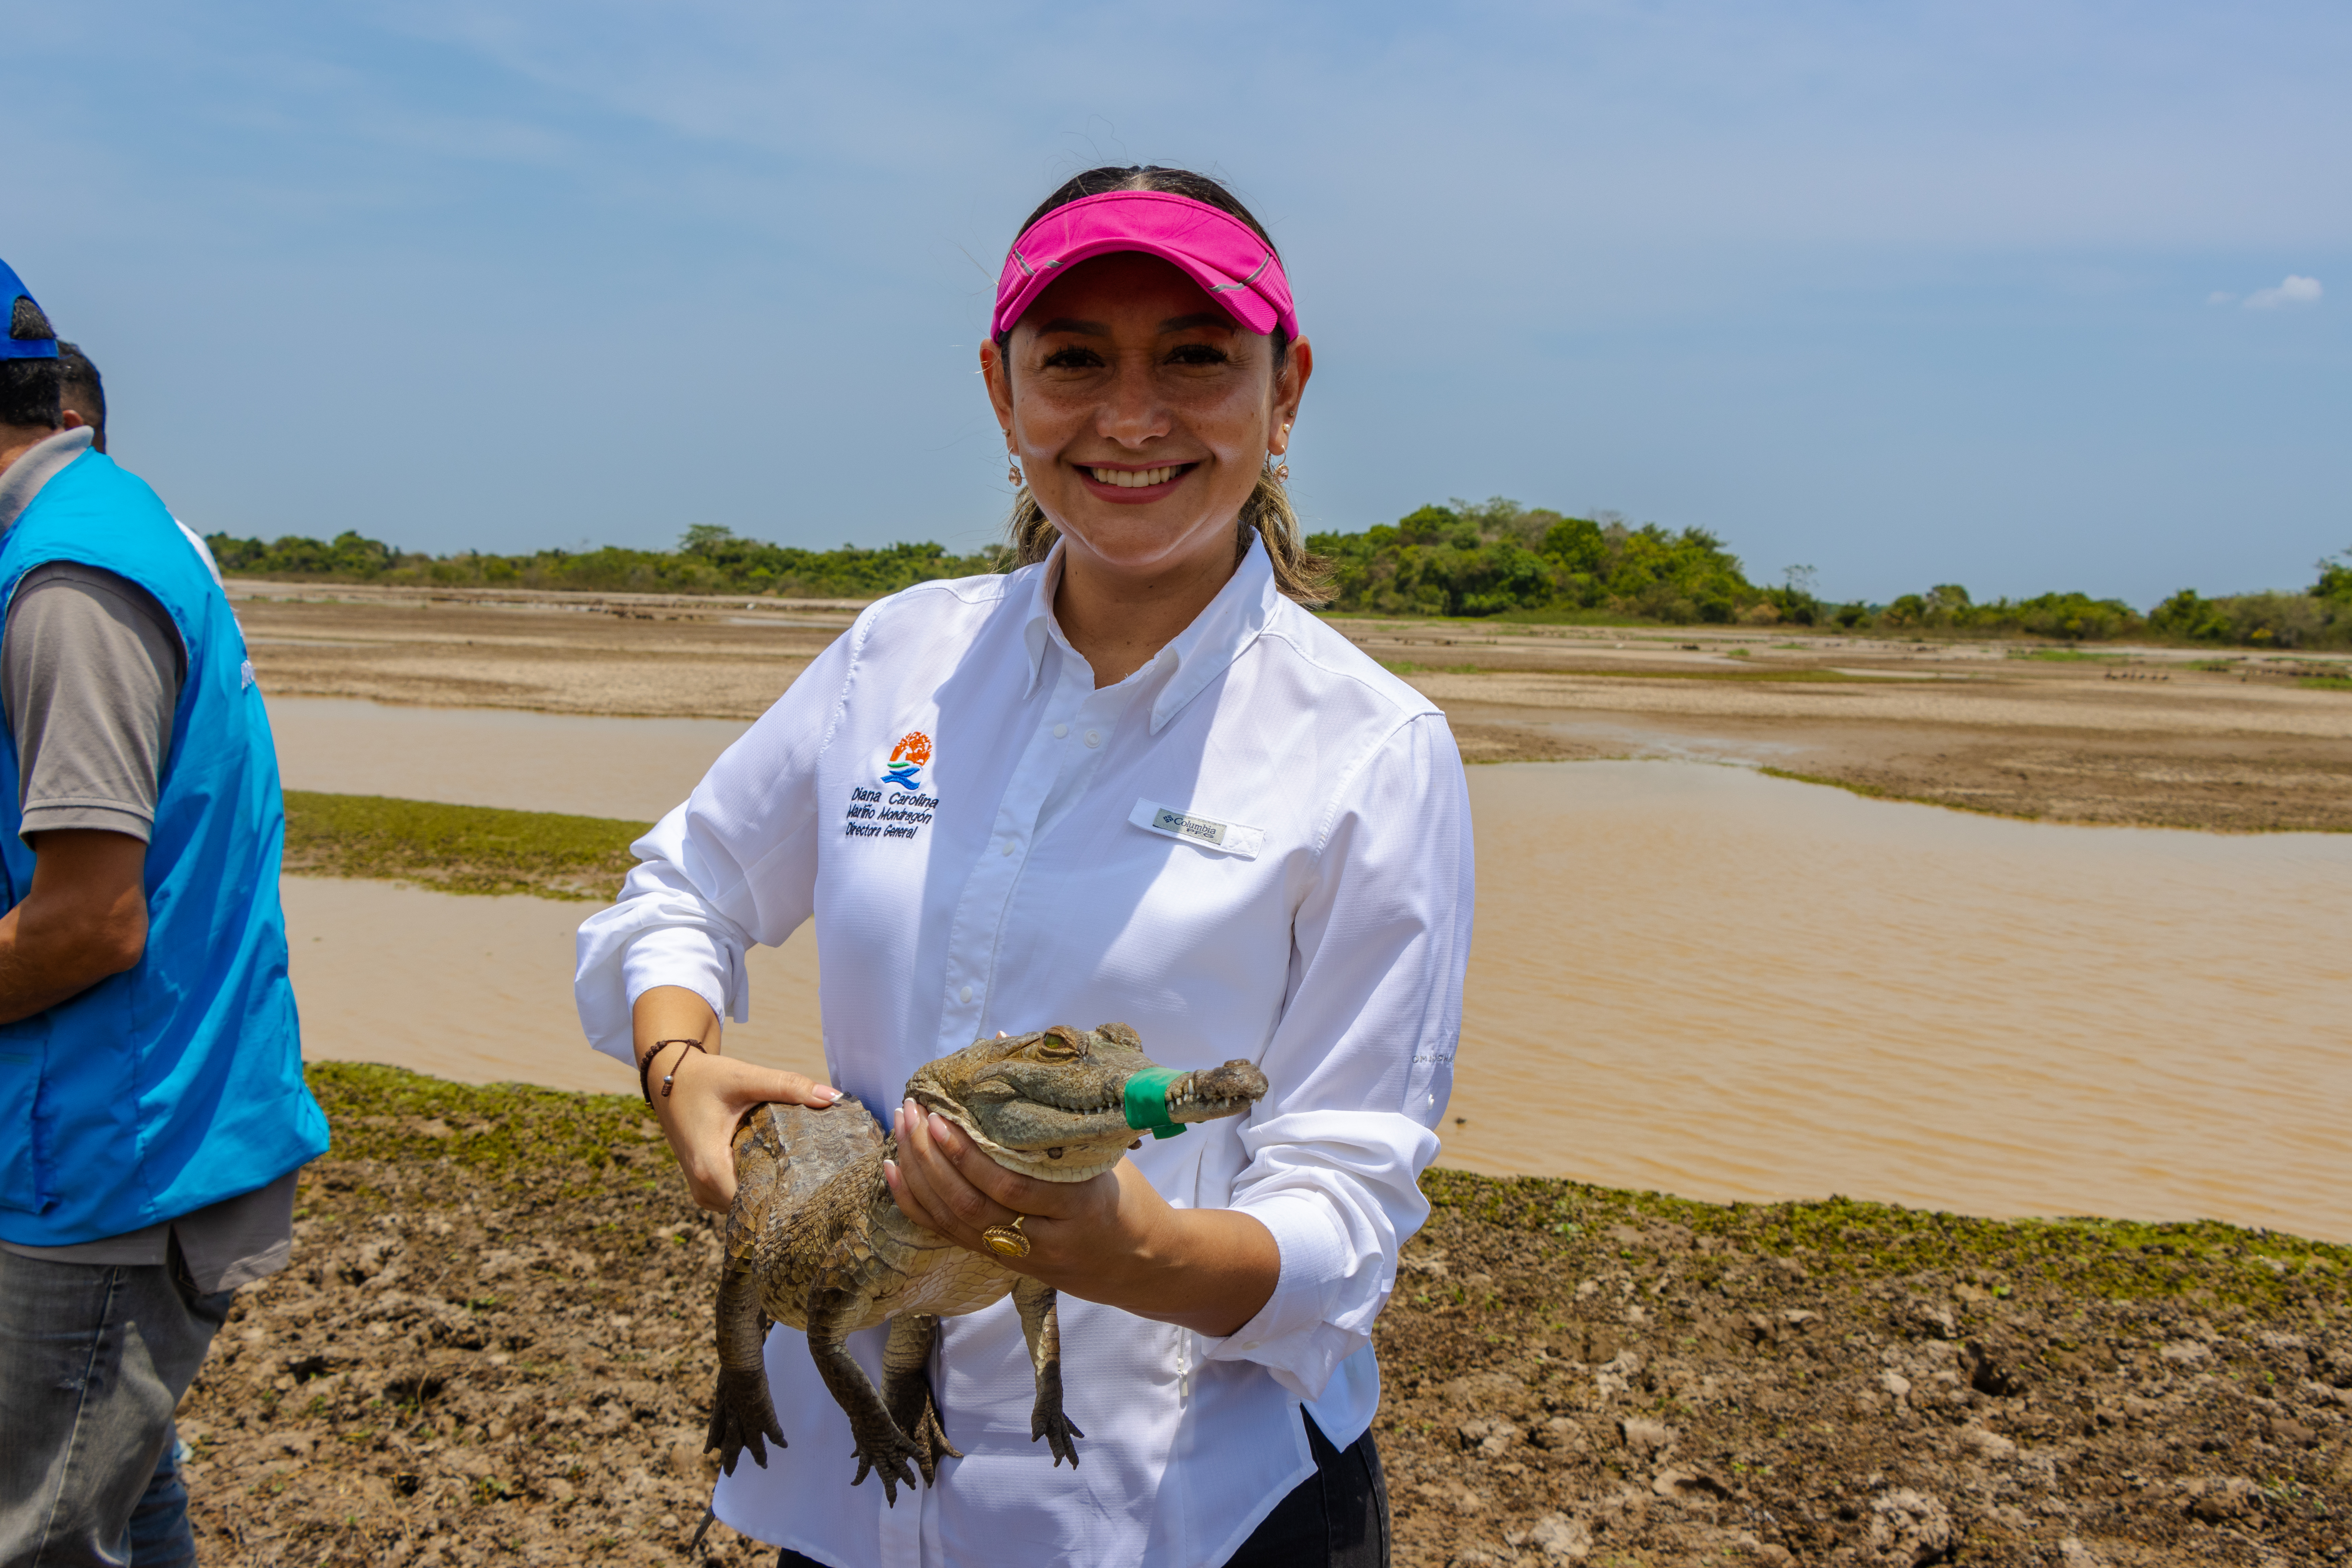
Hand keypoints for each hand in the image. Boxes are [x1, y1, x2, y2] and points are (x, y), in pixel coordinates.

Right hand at [655, 1051, 842, 1211]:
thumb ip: (787, 1086)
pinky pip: (736, 1198)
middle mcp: (703, 1187)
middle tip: (819, 1180)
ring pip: (745, 1206)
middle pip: (752, 1207)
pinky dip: (756, 1187)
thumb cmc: (704, 1078)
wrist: (669, 1079)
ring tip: (803, 1174)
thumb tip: (832, 1096)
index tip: (817, 1188)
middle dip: (783, 1195)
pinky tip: (778, 1170)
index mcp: (709, 1167)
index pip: (754, 1203)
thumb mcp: (745, 1078)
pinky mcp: (705, 1186)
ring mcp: (702, 1190)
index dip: (786, 1198)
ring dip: (770, 1191)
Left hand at [882, 1100, 1278, 1337]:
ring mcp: (1022, 1256)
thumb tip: (1005, 1043)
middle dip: (933, 1158)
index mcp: (1079, 1205)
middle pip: (973, 1204)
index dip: (969, 1156)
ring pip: (956, 1222)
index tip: (942, 1117)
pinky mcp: (1004, 1263)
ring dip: (920, 1176)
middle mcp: (1046, 1238)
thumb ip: (1056, 1111)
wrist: (1140, 1262)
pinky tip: (896, 1172)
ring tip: (903, 1130)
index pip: (1012, 1184)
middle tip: (913, 1113)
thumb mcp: (1103, 1152)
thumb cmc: (1124, 1193)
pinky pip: (950, 1236)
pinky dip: (918, 1204)